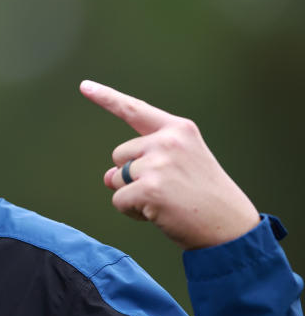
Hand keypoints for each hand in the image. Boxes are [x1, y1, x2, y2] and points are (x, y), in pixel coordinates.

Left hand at [80, 80, 258, 249]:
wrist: (231, 228)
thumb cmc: (205, 198)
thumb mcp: (180, 166)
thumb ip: (142, 161)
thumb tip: (108, 176)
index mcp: (179, 130)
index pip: (135, 110)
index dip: (106, 97)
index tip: (85, 86)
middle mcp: (167, 141)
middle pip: (119, 155)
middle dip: (132, 175)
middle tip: (168, 190)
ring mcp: (158, 164)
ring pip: (117, 179)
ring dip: (133, 195)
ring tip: (166, 202)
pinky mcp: (149, 188)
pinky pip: (119, 200)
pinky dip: (131, 211)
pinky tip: (158, 214)